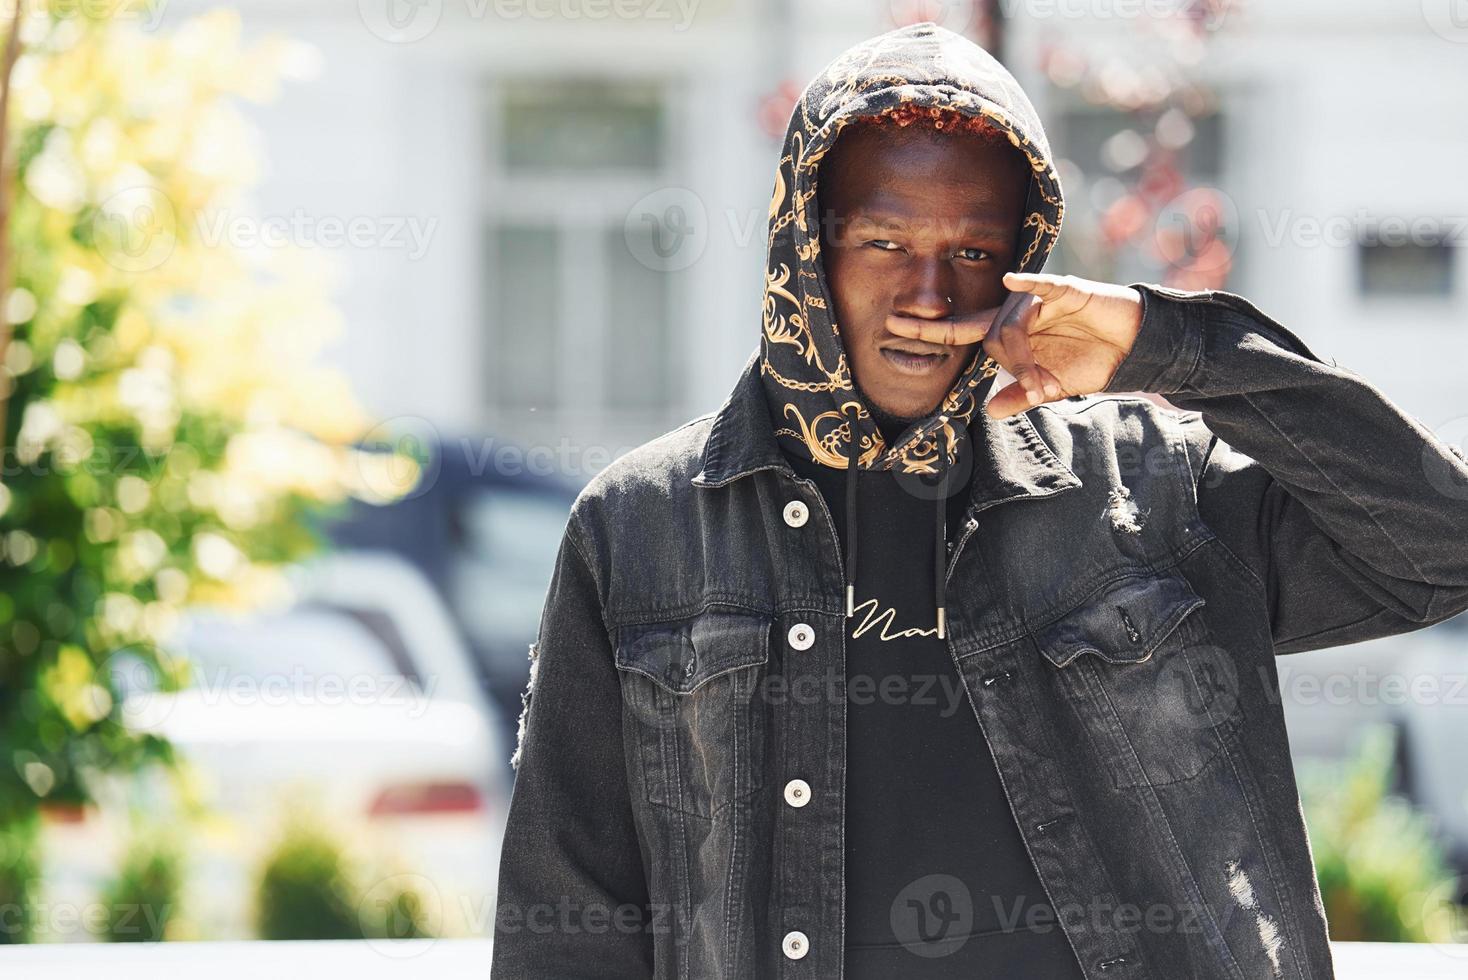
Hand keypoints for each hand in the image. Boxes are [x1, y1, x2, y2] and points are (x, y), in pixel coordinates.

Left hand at [887, 271, 1144, 419]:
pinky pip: (1041, 284)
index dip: (928, 330)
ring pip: (1012, 326)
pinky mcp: (1067, 290)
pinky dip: (1027, 281)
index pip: (960, 330)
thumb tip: (990, 412)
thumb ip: (1021, 396)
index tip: (892, 325)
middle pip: (990, 336)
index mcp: (1008, 334)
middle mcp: (1017, 313)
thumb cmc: (1089, 360)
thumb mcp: (1053, 386)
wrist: (1131, 345)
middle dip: (1011, 367)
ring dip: (1027, 359)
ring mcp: (1040, 300)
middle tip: (1038, 389)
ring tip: (1049, 383)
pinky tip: (1011, 279)